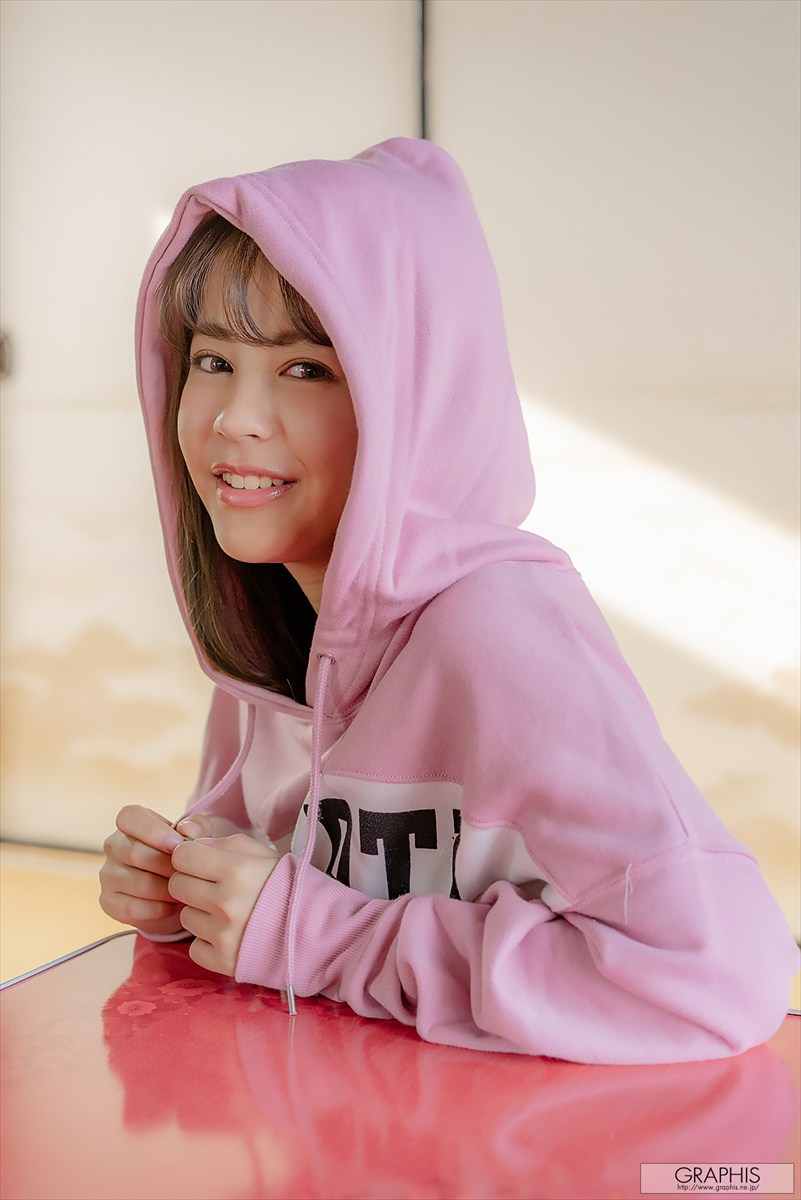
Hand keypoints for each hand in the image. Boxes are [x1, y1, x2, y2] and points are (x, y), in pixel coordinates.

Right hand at [99, 805, 185, 935]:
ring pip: (137, 882)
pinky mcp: (108, 902)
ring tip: (185, 890)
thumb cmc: (182, 856)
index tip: (178, 844)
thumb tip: (188, 831)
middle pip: (135, 853)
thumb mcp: (195, 837)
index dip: (154, 830)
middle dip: (168, 865)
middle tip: (188, 874)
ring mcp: (107, 874)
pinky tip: (173, 906)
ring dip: (167, 889)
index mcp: (130, 823)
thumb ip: (197, 827)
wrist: (173, 891)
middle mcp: (113, 846)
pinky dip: (158, 909)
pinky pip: (132, 907)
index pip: (129, 817)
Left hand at [169, 834, 281, 975]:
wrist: (322, 932)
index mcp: (237, 870)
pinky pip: (195, 947)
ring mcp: (223, 935)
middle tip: (212, 887)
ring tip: (227, 913)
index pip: (182, 856)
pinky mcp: (223, 962)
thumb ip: (227, 844)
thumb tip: (191, 845)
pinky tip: (229, 935)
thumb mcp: (266, 854)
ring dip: (200, 912)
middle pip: (177, 885)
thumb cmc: (293, 887)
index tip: (200, 861)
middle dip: (191, 882)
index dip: (189, 856)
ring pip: (185, 916)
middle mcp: (225, 902)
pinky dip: (207, 942)